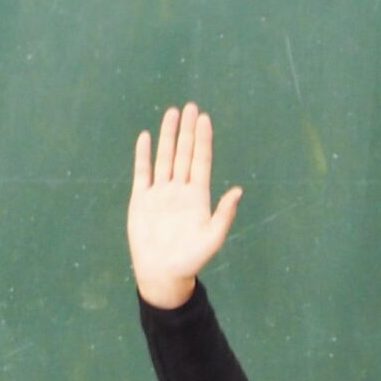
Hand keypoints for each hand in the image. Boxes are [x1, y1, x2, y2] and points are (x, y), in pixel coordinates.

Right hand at [128, 104, 242, 309]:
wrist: (162, 273)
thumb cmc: (191, 260)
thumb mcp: (212, 238)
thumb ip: (224, 214)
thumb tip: (238, 190)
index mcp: (198, 196)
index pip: (201, 161)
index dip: (203, 140)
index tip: (204, 119)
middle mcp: (180, 190)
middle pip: (184, 153)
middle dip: (187, 130)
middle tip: (190, 106)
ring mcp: (160, 193)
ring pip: (165, 158)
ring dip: (168, 136)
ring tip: (171, 113)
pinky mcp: (141, 200)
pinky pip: (142, 173)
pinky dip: (144, 155)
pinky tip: (147, 137)